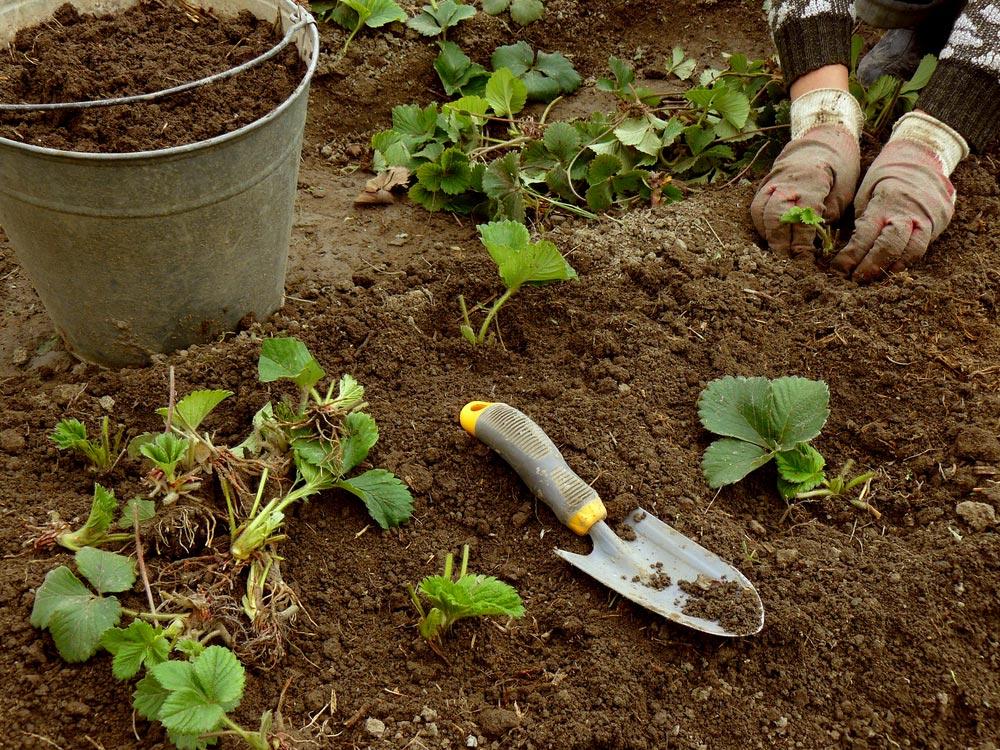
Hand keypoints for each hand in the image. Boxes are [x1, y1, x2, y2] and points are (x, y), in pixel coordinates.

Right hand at [751, 125, 860, 256]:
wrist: (820, 144)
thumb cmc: (837, 171)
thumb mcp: (842, 193)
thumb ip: (826, 217)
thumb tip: (812, 243)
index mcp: (810, 182)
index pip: (801, 218)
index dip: (802, 242)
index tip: (805, 259)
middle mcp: (786, 183)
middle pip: (775, 217)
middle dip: (780, 243)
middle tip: (787, 263)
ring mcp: (771, 184)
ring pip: (760, 214)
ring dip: (768, 236)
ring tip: (777, 253)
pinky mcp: (763, 188)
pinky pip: (756, 210)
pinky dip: (762, 226)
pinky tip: (771, 238)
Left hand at [832, 138, 954, 280]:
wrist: (923, 157)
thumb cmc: (886, 177)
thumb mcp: (866, 191)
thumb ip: (862, 219)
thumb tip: (847, 250)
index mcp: (885, 202)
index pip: (866, 235)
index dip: (852, 255)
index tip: (839, 269)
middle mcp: (909, 211)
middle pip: (891, 246)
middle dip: (871, 266)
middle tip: (855, 280)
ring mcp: (928, 217)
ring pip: (913, 251)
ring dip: (891, 268)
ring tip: (874, 279)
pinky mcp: (940, 221)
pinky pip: (924, 246)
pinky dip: (907, 260)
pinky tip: (892, 268)